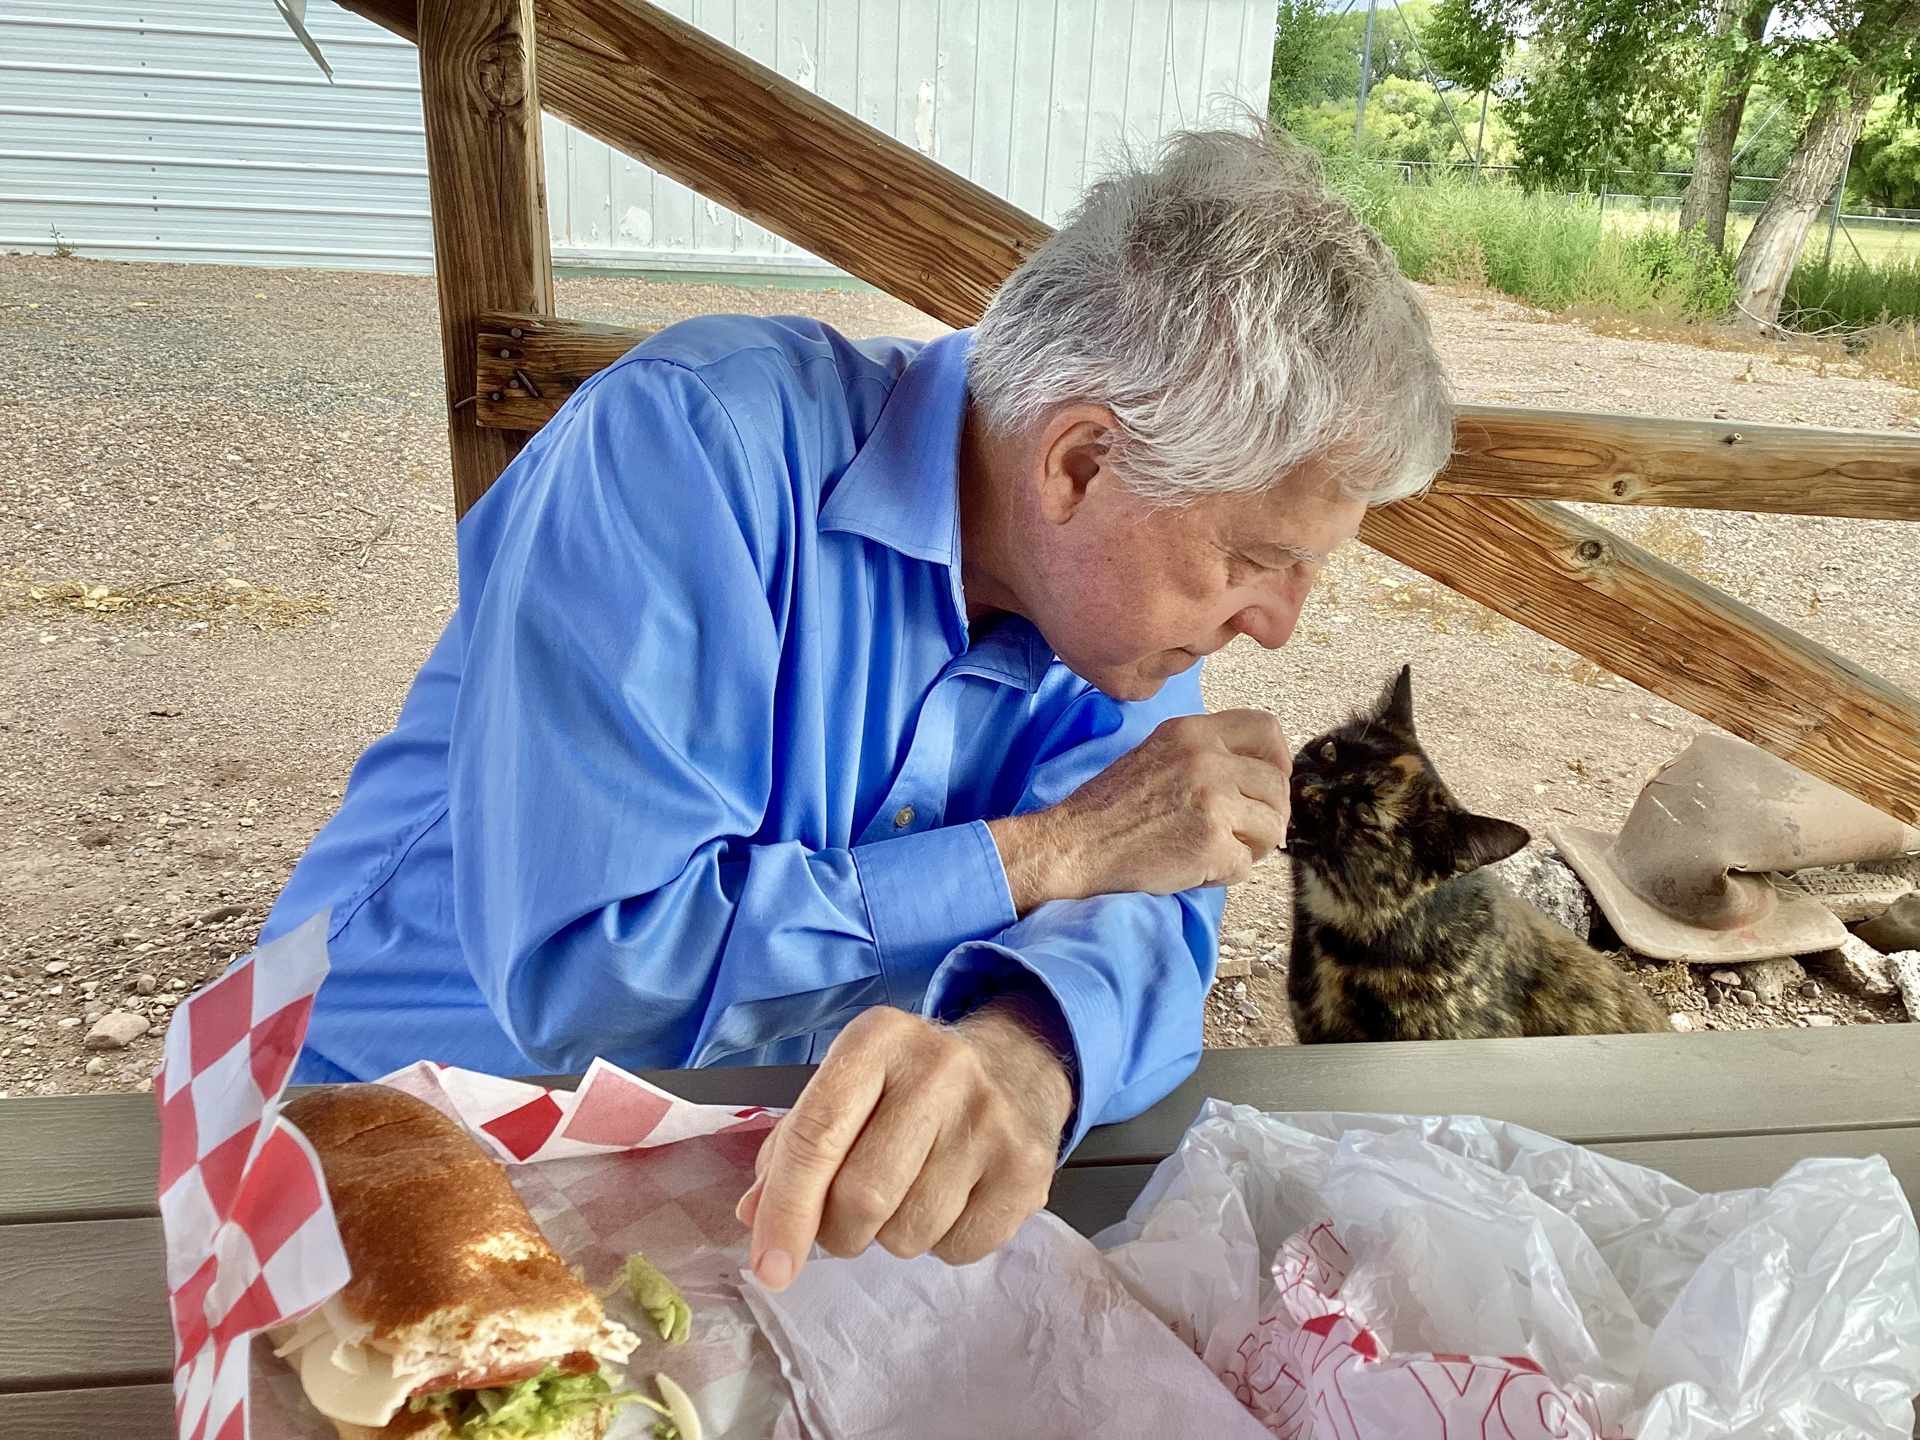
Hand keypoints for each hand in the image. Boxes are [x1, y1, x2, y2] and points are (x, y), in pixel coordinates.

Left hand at [734, 1002, 1071, 1289]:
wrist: (1016, 1066)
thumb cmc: (911, 1085)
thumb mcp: (847, 1087)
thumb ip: (795, 1147)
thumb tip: (753, 1217)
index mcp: (877, 1040)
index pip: (817, 1135)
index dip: (786, 1211)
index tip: (769, 1266)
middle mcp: (939, 1069)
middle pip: (861, 1196)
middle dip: (839, 1232)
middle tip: (846, 1223)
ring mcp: (991, 1118)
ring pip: (908, 1233)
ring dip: (891, 1237)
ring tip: (910, 1194)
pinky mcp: (1028, 1167)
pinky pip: (958, 1248)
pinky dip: (941, 1243)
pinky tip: (952, 1198)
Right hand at [987, 709, 1291, 912]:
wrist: (1075, 844)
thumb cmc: (1109, 806)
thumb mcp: (1157, 752)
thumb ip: (1205, 753)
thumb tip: (1257, 772)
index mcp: (1193, 731)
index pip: (1267, 729)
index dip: (1277, 760)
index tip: (1268, 784)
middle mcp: (1207, 760)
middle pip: (1277, 784)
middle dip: (1270, 813)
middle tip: (1246, 832)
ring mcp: (1212, 801)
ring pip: (1273, 826)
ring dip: (1254, 846)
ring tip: (1221, 851)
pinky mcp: (1211, 844)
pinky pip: (1247, 865)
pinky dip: (1227, 874)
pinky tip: (1198, 868)